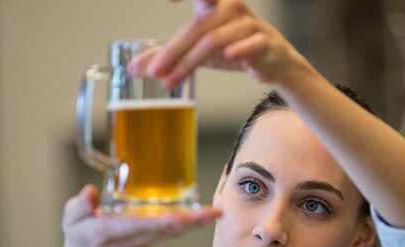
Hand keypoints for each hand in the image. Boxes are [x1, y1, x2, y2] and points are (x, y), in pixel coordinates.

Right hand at [58, 185, 220, 246]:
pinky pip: (173, 233)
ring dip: (196, 224)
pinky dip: (190, 224)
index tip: (178, 218)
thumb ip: (78, 207)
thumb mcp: (70, 224)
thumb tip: (88, 193)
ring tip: (216, 213)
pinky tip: (205, 216)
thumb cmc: (81, 241)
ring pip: (174, 233)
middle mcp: (131, 240)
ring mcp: (144, 244)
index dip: (159, 223)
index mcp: (109, 234)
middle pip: (165, 230)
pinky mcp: (152, 242)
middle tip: (214, 213)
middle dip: (190, 222)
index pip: (138, 227)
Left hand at [127, 0, 309, 87]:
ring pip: (213, 41)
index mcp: (212, 3)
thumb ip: (167, 56)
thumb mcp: (197, 50)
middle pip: (195, 28)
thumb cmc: (232, 47)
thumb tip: (133, 68)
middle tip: (153, 72)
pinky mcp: (263, 42)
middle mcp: (229, 7)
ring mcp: (248, 24)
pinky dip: (238, 49)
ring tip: (171, 81)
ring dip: (189, 63)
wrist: (271, 61)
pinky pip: (249, 44)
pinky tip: (228, 56)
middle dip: (172, 52)